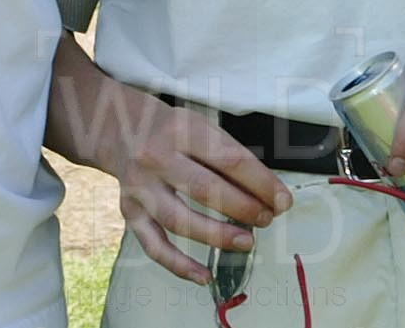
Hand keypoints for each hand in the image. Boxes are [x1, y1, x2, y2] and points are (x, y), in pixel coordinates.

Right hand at [101, 96, 293, 285]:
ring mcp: (140, 188)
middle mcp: (157, 158)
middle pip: (205, 190)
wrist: (121, 129)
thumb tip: (267, 194)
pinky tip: (204, 276)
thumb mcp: (202, 127)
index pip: (230, 160)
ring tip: (247, 242)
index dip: (261, 183)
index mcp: (182, 131)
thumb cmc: (174, 131)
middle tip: (268, 219)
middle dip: (243, 208)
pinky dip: (179, 265)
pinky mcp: (130, 212)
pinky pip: (154, 245)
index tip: (283, 201)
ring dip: (217, 236)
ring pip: (179, 220)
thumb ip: (231, 157)